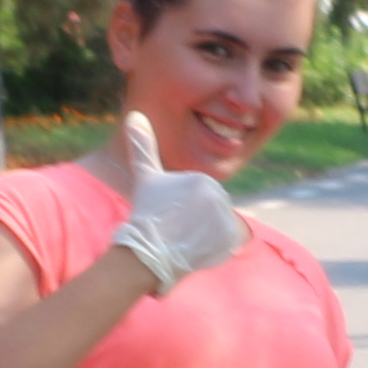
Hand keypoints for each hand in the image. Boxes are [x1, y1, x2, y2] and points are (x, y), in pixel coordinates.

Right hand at [106, 113, 245, 292]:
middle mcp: (217, 196)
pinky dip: (219, 247)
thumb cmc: (146, 213)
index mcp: (201, 179)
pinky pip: (232, 241)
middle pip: (214, 208)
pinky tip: (200, 248)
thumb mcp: (145, 177)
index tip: (172, 214)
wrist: (148, 253)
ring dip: (209, 233)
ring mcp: (224, 219)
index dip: (188, 207)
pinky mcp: (230, 239)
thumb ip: (143, 146)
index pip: (203, 194)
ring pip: (222, 224)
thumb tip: (135, 114)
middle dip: (199, 220)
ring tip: (187, 239)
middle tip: (178, 229)